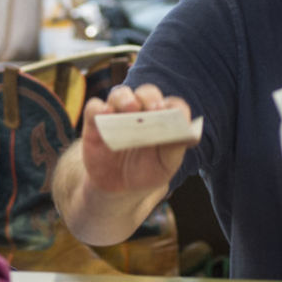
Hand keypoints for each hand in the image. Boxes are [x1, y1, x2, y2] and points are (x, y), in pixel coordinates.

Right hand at [80, 85, 197, 193]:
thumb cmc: (147, 171)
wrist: (119, 188)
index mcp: (162, 119)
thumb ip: (175, 148)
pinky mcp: (95, 122)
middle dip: (150, 98)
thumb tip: (187, 135)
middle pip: (147, 92)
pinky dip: (99, 107)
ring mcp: (117, 114)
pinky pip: (94, 107)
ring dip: (125, 98)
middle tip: (153, 109)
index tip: (173, 115)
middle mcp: (140, 111)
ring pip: (120, 94)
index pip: (172, 104)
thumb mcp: (165, 165)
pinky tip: (106, 114)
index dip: (174, 107)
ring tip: (130, 108)